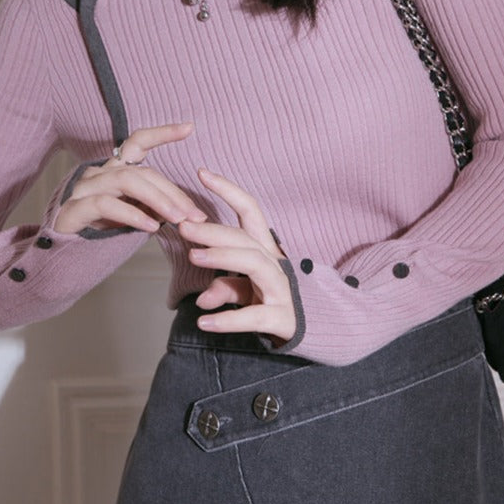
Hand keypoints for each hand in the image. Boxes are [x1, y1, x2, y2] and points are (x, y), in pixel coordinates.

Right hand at [54, 123, 207, 234]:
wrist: (62, 260)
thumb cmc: (98, 236)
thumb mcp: (132, 219)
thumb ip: (152, 208)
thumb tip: (182, 209)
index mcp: (113, 172)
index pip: (137, 143)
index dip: (162, 133)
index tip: (188, 128)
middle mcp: (98, 174)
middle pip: (141, 171)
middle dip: (172, 192)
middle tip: (194, 214)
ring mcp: (83, 189)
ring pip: (126, 181)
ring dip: (157, 199)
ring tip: (177, 219)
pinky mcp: (73, 208)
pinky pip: (106, 204)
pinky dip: (132, 215)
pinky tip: (151, 228)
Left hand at [178, 167, 295, 342]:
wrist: (320, 331)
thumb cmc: (277, 303)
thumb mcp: (249, 291)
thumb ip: (226, 288)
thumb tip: (202, 299)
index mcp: (266, 250)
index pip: (249, 211)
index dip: (228, 190)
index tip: (201, 172)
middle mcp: (275, 264)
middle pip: (245, 238)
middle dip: (214, 230)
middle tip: (183, 227)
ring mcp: (282, 289)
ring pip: (254, 264)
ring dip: (222, 257)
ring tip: (192, 256)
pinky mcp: (282, 318)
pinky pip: (255, 316)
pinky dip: (229, 320)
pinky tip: (204, 322)